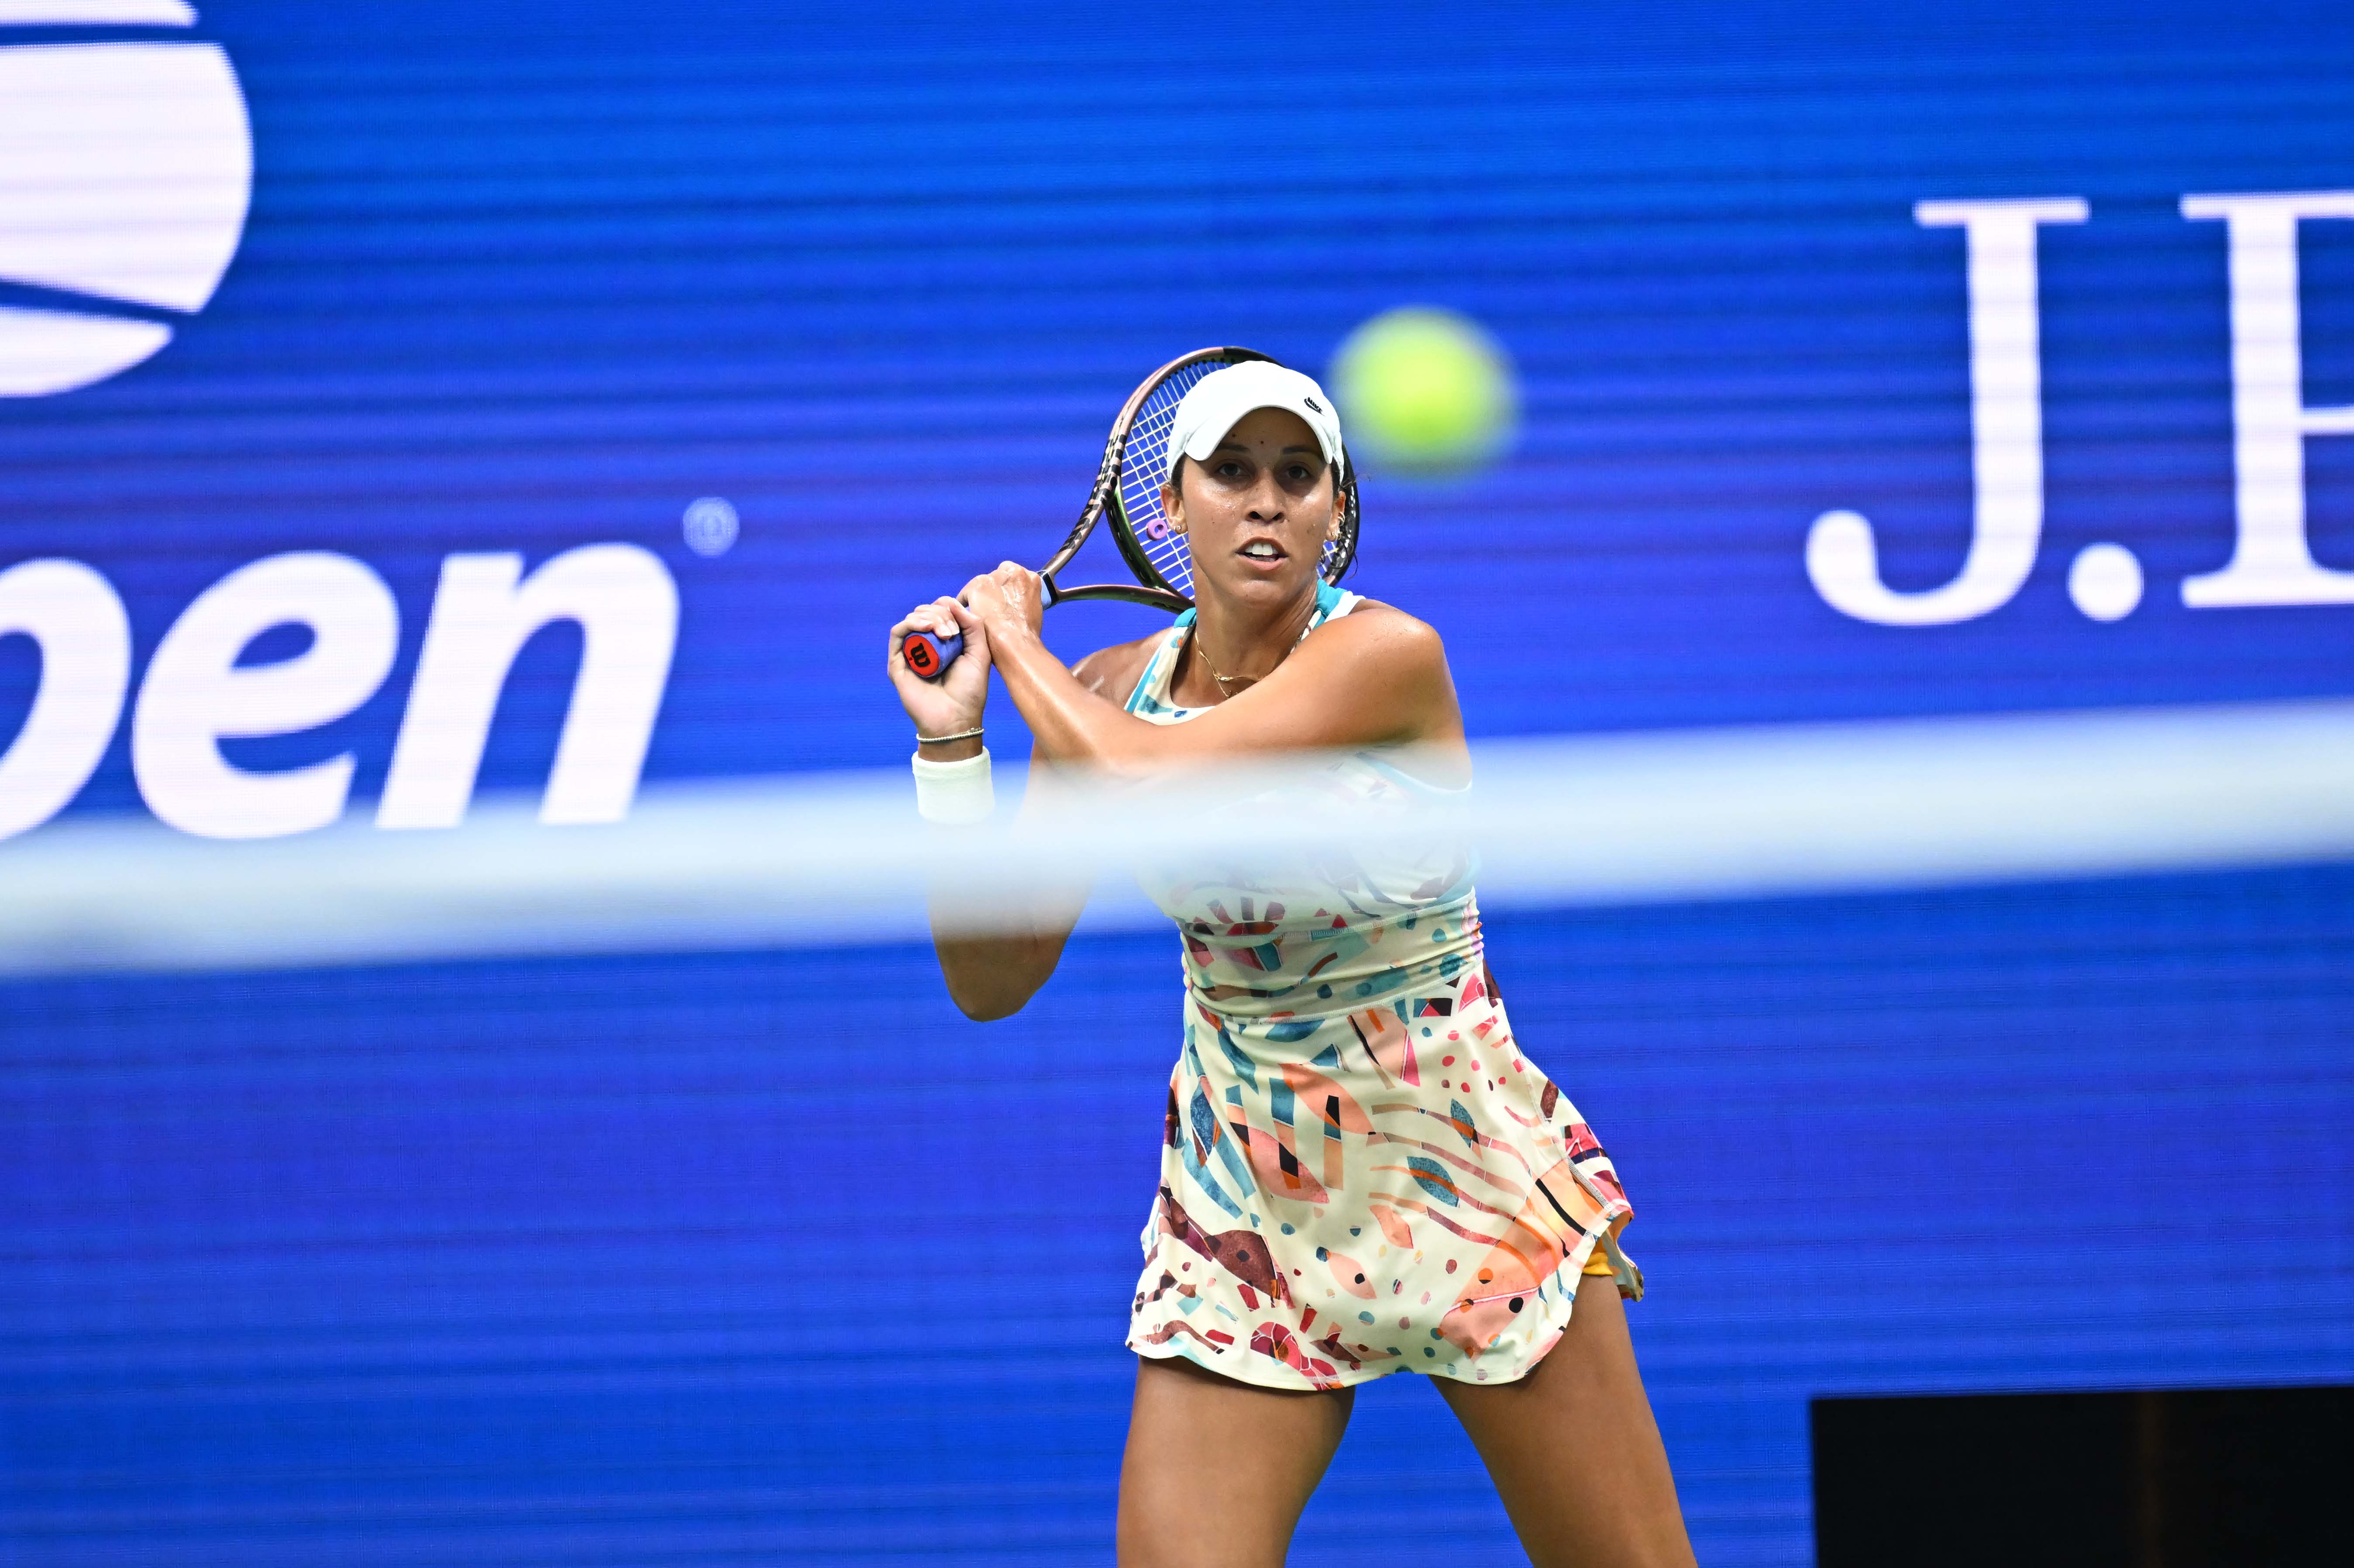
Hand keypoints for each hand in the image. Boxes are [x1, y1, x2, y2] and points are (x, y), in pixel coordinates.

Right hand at [887, 596, 989, 752]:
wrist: (956, 718)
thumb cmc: (970, 691)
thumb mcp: (980, 653)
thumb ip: (973, 625)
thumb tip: (954, 602)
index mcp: (946, 642)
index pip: (941, 612)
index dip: (949, 608)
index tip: (961, 622)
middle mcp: (927, 645)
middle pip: (926, 611)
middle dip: (941, 613)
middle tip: (953, 632)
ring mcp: (911, 653)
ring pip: (912, 619)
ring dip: (929, 617)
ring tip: (945, 634)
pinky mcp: (898, 662)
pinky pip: (897, 633)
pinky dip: (911, 623)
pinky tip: (926, 627)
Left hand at [960, 562, 1045, 649]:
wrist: (1016, 642)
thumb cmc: (1027, 633)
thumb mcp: (1033, 609)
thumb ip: (1023, 599)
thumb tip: (1014, 601)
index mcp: (1031, 578)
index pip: (1014, 575)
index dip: (1006, 588)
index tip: (1002, 598)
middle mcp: (1013, 572)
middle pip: (997, 576)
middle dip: (994, 589)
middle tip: (991, 606)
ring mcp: (995, 578)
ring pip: (982, 583)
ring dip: (981, 595)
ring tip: (978, 611)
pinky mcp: (977, 586)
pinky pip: (966, 593)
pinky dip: (965, 603)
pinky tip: (966, 616)